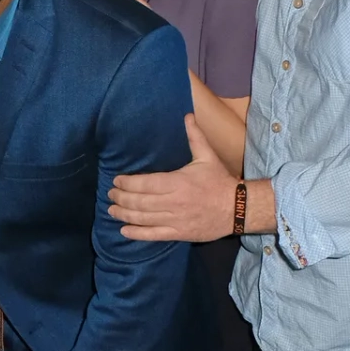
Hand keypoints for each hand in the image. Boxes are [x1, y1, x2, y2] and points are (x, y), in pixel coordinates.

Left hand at [108, 113, 236, 241]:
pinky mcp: (180, 234)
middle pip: (140, 201)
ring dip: (124, 214)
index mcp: (178, 182)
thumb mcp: (207, 157)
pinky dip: (137, 233)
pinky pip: (154, 235)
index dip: (127, 183)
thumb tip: (187, 115)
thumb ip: (194, 137)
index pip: (145, 183)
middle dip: (121, 198)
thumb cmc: (219, 181)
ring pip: (144, 218)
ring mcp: (176, 220)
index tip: (116, 180)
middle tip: (111, 194)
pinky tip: (124, 230)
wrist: (238, 208)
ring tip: (112, 210)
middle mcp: (174, 202)